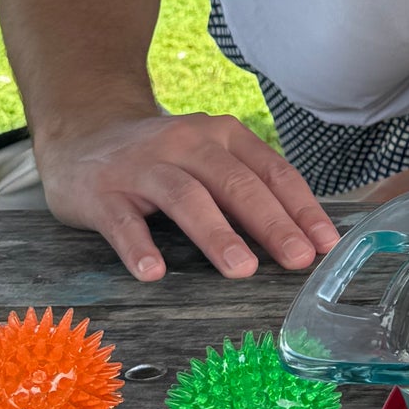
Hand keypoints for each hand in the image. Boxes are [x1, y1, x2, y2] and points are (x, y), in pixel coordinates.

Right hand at [37, 114, 340, 282]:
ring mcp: (143, 165)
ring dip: (217, 234)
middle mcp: (187, 142)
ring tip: (241, 269)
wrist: (82, 137)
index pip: (272, 171)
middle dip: (272, 223)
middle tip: (298, 259)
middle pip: (236, 183)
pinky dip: (139, 247)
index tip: (326, 242)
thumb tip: (301, 234)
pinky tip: (154, 272)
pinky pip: (122, 221)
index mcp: (223, 135)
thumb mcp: (209, 158)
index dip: (302, 207)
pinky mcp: (103, 191)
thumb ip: (247, 187)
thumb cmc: (162, 158)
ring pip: (186, 197)